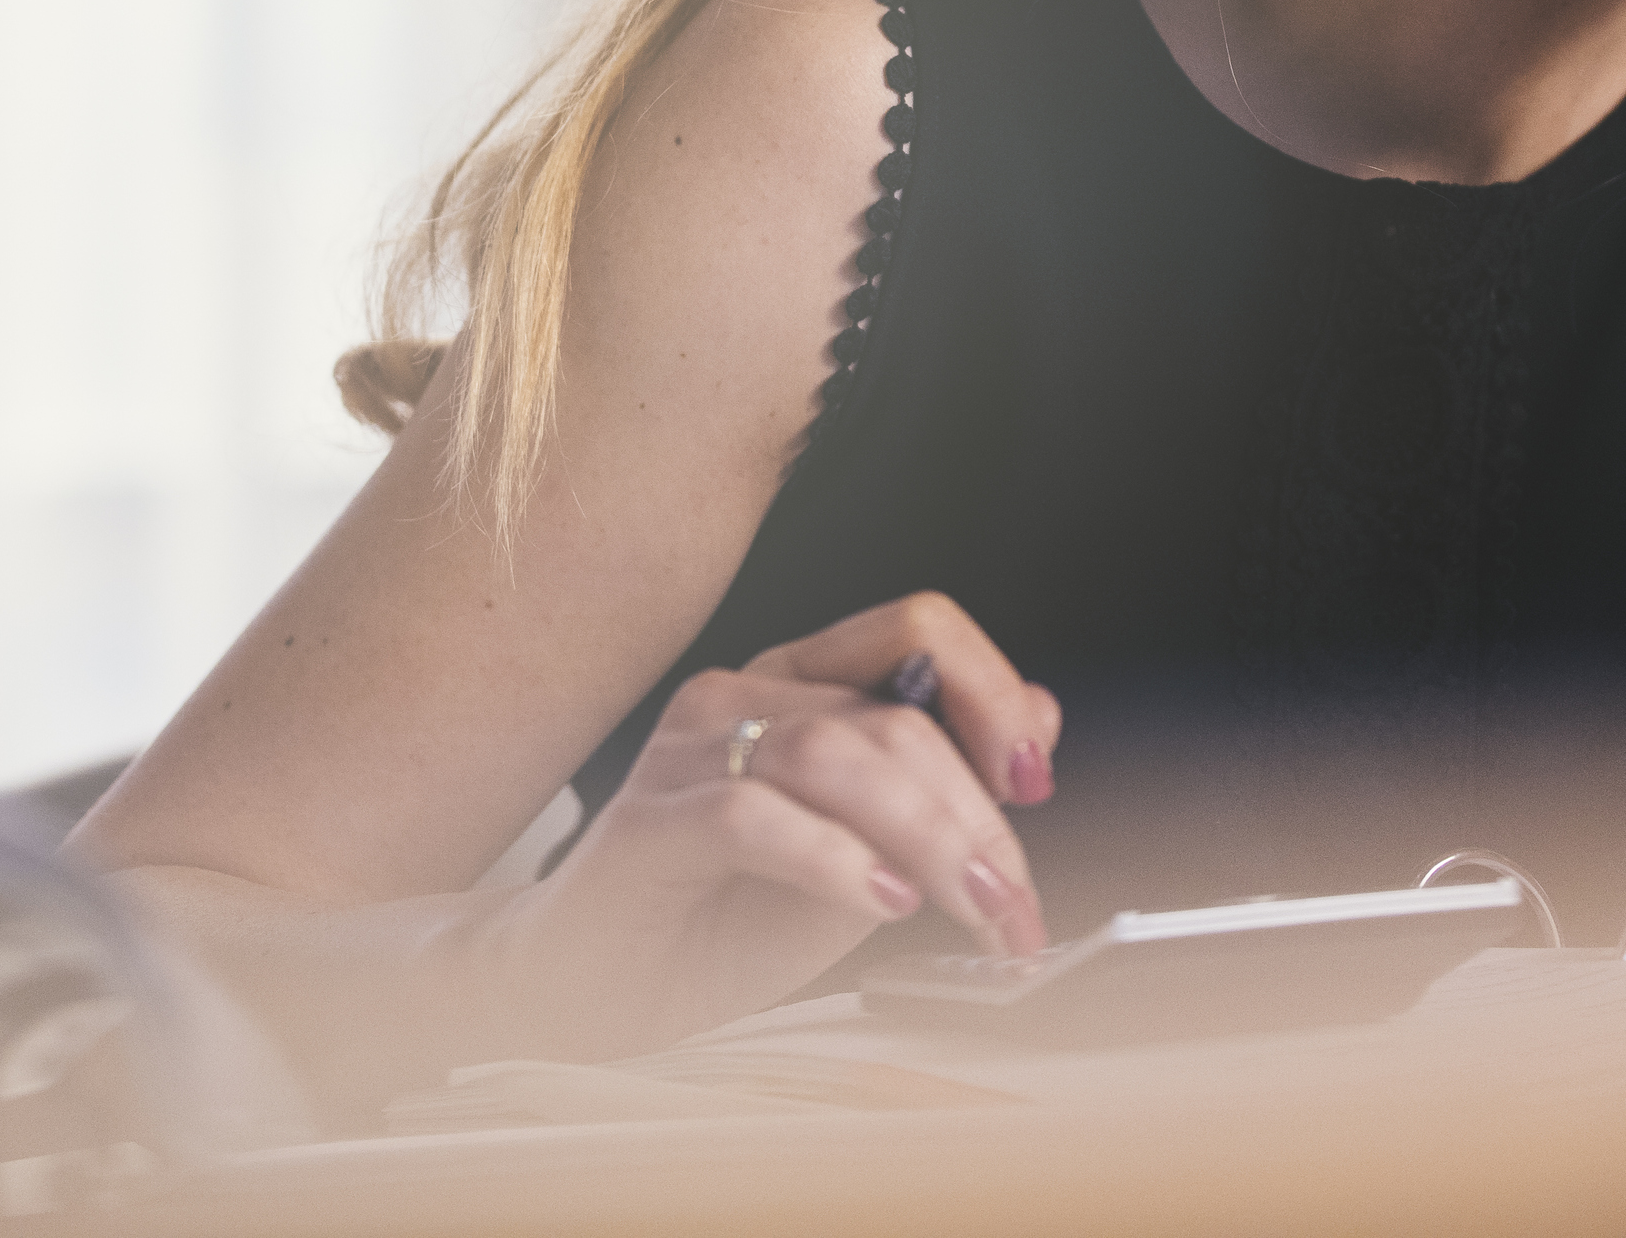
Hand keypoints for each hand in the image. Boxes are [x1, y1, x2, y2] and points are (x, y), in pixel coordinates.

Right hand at [486, 592, 1060, 1051]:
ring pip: (837, 753)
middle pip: (892, 714)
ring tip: (970, 910)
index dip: (991, 690)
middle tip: (1016, 905)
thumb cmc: (716, 922)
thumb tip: (1040, 722)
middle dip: (977, 816)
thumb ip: (937, 793)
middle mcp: (741, 696)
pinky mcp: (647, 824)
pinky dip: (835, 859)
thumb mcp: (862, 859)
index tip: (1035, 780)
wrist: (585, 996)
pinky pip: (754, 817)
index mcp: (798, 683)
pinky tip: (881, 902)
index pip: (915, 629)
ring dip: (927, 837)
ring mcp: (687, 753)